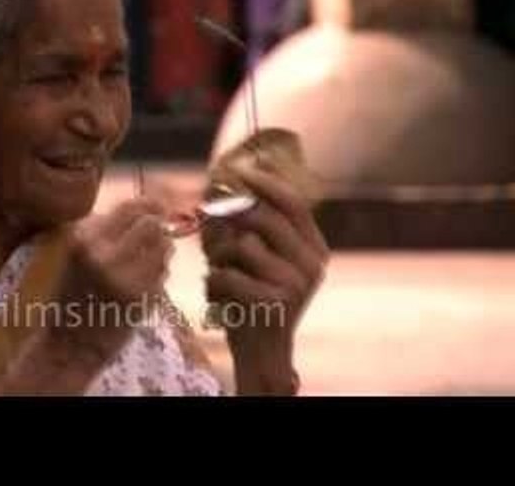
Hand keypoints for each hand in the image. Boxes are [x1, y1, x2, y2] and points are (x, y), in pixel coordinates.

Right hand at [50, 198, 174, 356]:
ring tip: (149, 259)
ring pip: (164, 248)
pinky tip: (145, 281)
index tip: (157, 207)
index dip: (150, 204)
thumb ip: (104, 229)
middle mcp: (104, 256)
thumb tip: (144, 207)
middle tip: (157, 233)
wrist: (70, 345)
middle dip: (158, 227)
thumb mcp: (76, 254)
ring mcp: (125, 278)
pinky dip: (160, 274)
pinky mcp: (141, 299)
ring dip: (162, 250)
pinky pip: (163, 274)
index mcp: (84, 241)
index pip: (130, 208)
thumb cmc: (72, 296)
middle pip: (152, 224)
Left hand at [201, 160, 328, 393]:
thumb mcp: (260, 260)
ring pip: (241, 245)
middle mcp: (311, 264)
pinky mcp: (273, 302)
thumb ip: (250, 227)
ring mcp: (295, 283)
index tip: (240, 168)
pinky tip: (218, 296)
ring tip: (217, 273)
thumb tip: (221, 184)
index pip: (293, 203)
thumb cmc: (253, 297)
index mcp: (314, 248)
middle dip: (228, 218)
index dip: (265, 182)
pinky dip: (213, 283)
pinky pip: (228, 274)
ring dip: (217, 257)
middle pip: (263, 217)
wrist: (262, 353)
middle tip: (208, 225)